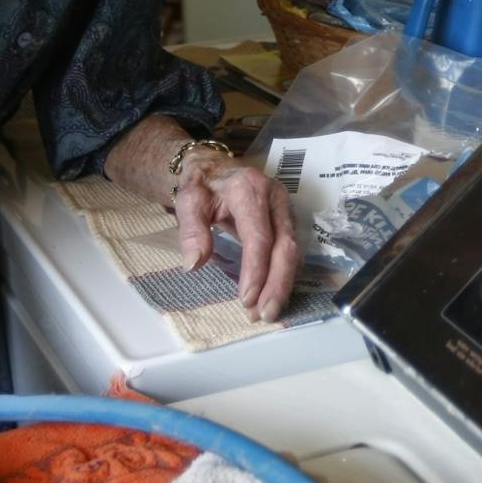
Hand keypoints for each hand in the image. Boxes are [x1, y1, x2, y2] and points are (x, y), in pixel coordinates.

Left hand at [173, 152, 299, 320]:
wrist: (214, 167)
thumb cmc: (202, 185)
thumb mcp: (188, 201)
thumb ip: (191, 230)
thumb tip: (194, 264)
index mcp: (250, 190)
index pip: (259, 236)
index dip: (256, 269)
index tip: (246, 299)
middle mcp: (275, 198)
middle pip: (284, 247)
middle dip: (276, 284)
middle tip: (264, 315)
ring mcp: (286, 210)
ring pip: (293, 252)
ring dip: (282, 285)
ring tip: (267, 312)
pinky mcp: (289, 221)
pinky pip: (292, 253)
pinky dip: (284, 277)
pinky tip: (272, 296)